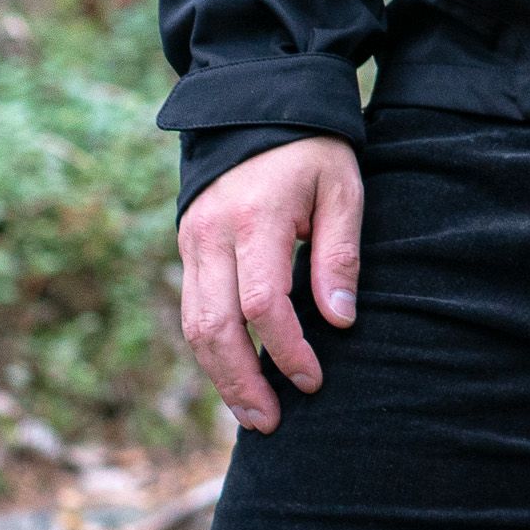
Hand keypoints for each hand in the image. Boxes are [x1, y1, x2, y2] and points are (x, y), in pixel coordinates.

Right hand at [177, 137, 362, 437]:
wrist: (255, 106)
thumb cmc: (312, 150)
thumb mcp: (342, 188)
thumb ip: (340, 253)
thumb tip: (340, 321)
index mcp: (255, 218)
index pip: (263, 304)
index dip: (287, 350)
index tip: (314, 380)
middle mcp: (213, 234)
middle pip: (215, 327)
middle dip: (242, 382)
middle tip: (272, 423)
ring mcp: (192, 241)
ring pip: (194, 326)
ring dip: (221, 376)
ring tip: (253, 414)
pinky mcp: (187, 247)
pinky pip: (192, 311)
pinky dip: (211, 350)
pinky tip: (236, 377)